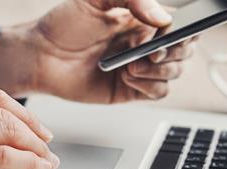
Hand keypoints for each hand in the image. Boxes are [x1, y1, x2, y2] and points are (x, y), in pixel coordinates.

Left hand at [0, 0, 196, 102]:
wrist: (40, 55)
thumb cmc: (64, 24)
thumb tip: (161, 17)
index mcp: (143, 20)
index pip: (180, 25)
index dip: (186, 31)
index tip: (178, 34)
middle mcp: (145, 44)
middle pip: (183, 51)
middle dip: (173, 53)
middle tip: (153, 52)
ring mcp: (140, 68)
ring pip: (173, 73)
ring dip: (158, 71)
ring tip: (132, 66)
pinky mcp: (131, 90)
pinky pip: (157, 92)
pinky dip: (149, 86)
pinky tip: (129, 77)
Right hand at [0, 83, 59, 168]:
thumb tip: (2, 122)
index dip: (23, 112)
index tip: (38, 128)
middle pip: (2, 113)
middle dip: (33, 132)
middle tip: (47, 148)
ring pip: (6, 132)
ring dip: (35, 148)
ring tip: (45, 160)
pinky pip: (1, 157)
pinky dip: (27, 162)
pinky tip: (37, 168)